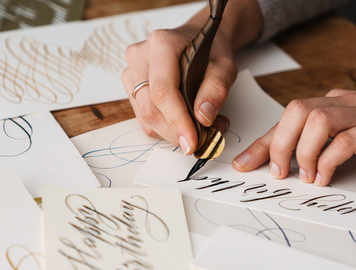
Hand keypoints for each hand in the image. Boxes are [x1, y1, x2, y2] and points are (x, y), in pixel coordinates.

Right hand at [121, 1, 262, 153]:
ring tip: (197, 130)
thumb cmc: (209, 52)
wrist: (197, 42)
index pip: (162, 91)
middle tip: (200, 141)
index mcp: (161, 44)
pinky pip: (144, 119)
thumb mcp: (224, 67)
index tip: (191, 141)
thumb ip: (216, 90)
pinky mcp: (131, 89)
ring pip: (145, 117)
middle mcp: (140, 57)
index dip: (177, 120)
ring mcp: (132, 73)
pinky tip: (183, 123)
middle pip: (150, 108)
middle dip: (175, 132)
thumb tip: (203, 117)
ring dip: (171, 133)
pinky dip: (164, 129)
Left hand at [232, 88, 355, 185]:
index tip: (243, 164)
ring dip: (302, 153)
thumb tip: (299, 165)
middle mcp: (347, 104)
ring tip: (303, 178)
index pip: (288, 118)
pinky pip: (346, 140)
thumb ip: (332, 140)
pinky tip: (325, 177)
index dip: (262, 142)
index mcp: (337, 103)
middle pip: (296, 112)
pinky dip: (329, 161)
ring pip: (316, 120)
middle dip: (277, 145)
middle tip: (277, 175)